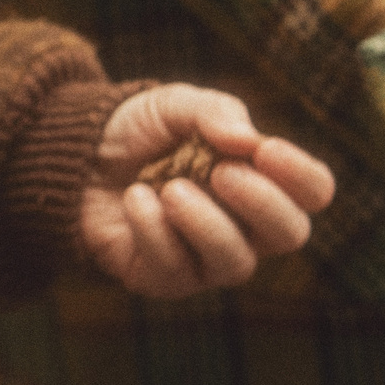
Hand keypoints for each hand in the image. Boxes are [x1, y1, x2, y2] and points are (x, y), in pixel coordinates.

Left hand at [81, 83, 333, 298]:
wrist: (70, 157)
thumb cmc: (138, 132)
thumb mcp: (175, 105)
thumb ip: (215, 112)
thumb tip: (249, 140)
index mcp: (264, 183)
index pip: (314, 192)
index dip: (302, 175)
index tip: (266, 149)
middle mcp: (247, 228)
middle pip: (290, 234)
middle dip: (261, 203)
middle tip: (221, 173)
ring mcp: (208, 259)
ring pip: (236, 262)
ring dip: (206, 223)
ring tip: (170, 188)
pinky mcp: (165, 279)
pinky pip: (175, 270)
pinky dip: (155, 230)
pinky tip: (134, 199)